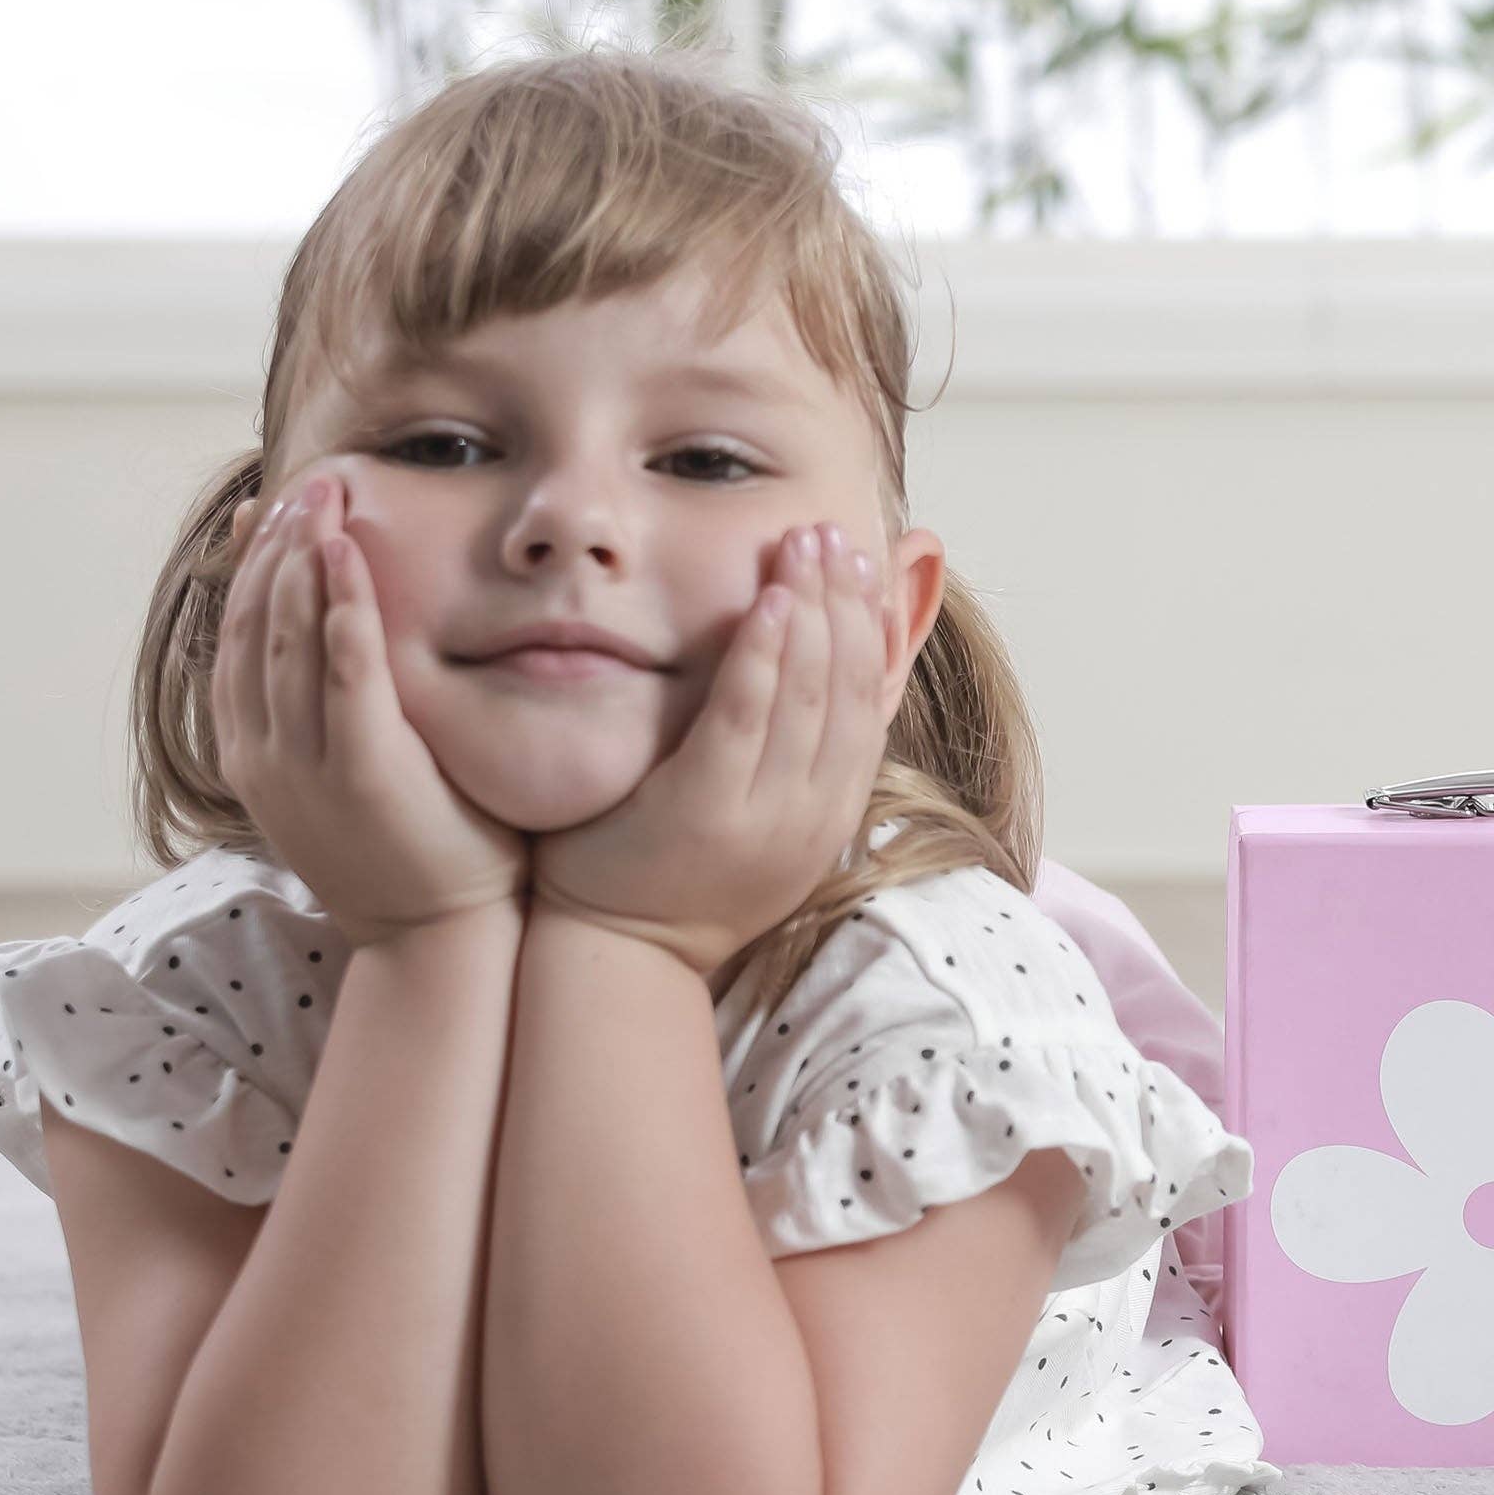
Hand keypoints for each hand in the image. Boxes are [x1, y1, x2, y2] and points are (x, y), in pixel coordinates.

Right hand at [213, 473, 530, 949]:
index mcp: (254, 752)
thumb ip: (338, 713)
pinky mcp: (364, 769)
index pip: (237, 636)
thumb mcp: (354, 775)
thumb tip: (339, 649)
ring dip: (304, 557)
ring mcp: (306, 764)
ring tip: (325, 496)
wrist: (438, 940)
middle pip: (255, 624)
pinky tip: (347, 556)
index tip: (280, 506)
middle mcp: (264, 754)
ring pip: (287, 638)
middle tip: (310, 481)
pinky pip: (344, 673)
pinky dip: (343, 608)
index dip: (256, 565)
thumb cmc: (416, 854)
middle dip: (280, 544)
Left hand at [529, 520, 892, 976]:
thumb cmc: (677, 881)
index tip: (863, 565)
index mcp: (831, 815)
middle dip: (847, 603)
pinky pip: (746, 719)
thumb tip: (811, 680)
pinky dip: (764, 657)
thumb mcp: (761, 821)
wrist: (622, 958)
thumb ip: (790, 758)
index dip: (871, 628)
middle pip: (849, 689)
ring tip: (807, 545)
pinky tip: (768, 602)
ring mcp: (766, 816)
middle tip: (835, 536)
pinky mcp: (707, 810)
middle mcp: (812, 815)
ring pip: (810, 695)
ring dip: (813, 610)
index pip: (870, 705)